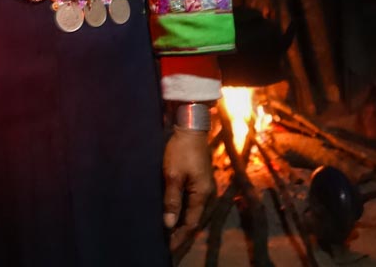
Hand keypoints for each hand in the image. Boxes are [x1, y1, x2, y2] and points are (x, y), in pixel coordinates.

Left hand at [163, 126, 214, 252]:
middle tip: (168, 244)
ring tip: (170, 233)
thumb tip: (169, 224)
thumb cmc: (181, 150)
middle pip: (195, 220)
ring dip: (183, 222)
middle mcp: (207, 194)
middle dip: (182, 233)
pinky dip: (185, 211)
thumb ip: (172, 199)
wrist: (191, 127)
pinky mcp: (201, 180)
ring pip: (194, 212)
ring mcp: (205, 187)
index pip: (191, 224)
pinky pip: (193, 202)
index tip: (169, 248)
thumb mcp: (173, 174)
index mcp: (202, 194)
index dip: (180, 237)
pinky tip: (176, 214)